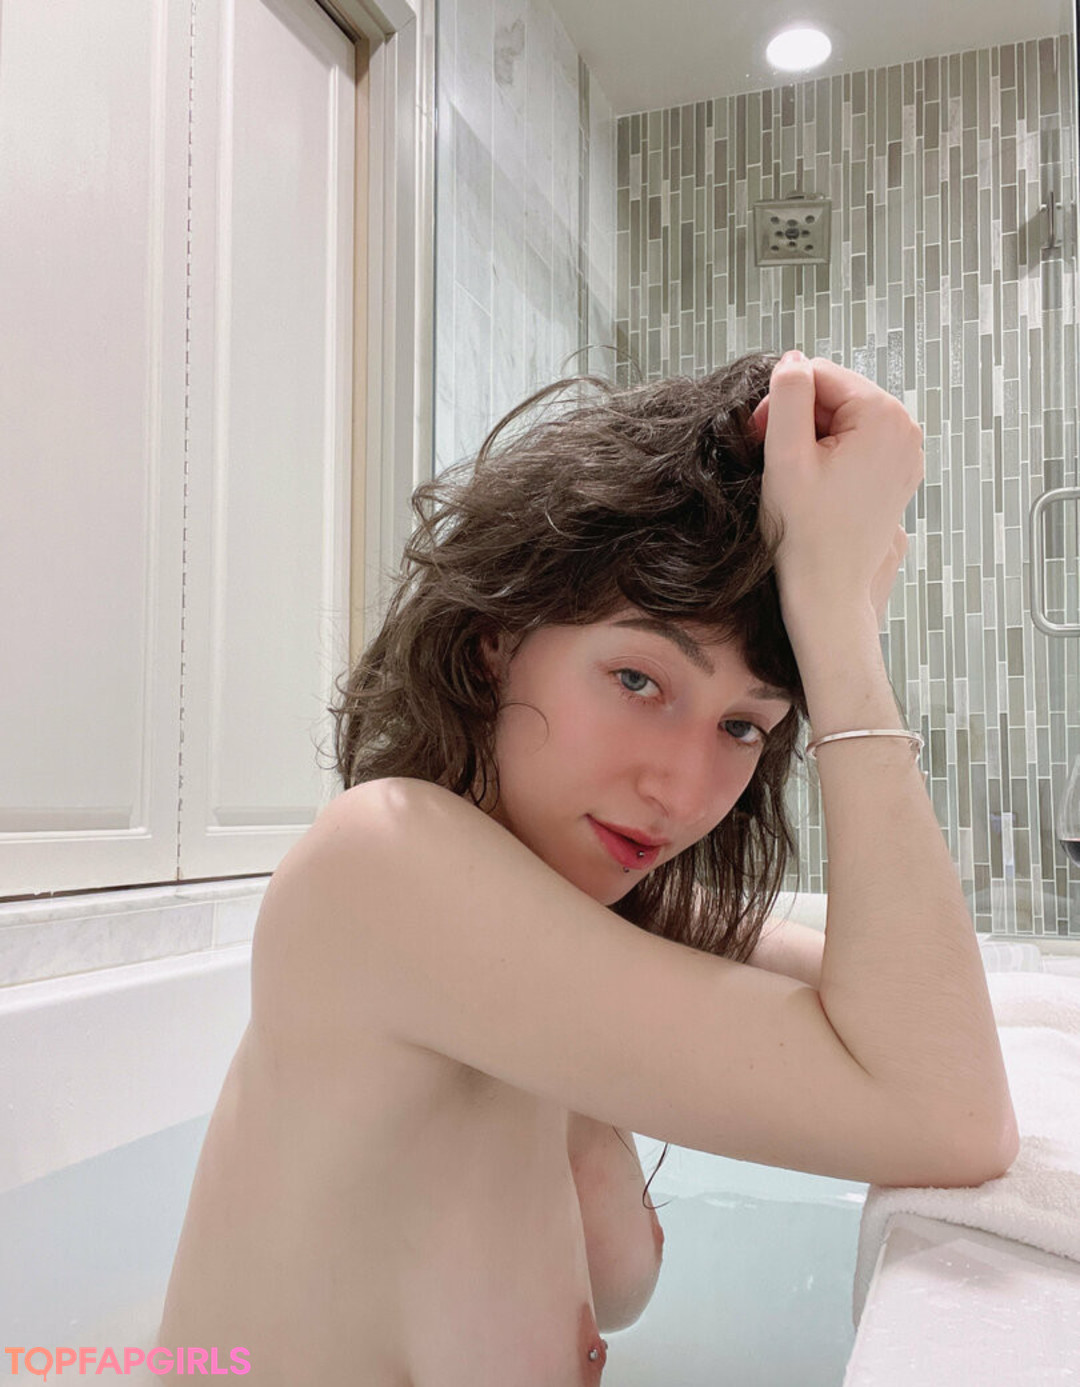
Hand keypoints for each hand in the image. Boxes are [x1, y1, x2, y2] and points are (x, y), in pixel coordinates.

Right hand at [751, 353, 923, 618]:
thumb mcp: (786, 455)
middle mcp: (906, 428)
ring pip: (843, 418)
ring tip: (793, 474)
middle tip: (771, 456)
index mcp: (884, 416)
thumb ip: (789, 396)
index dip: (782, 399)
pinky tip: (815, 484)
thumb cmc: (804, 531)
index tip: (759, 435)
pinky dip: (830, 455)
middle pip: (835, 394)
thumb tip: (793, 359)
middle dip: (799, 417)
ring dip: (811, 437)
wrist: (829, 590)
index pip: (820, 374)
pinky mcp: (897, 473)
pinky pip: (857, 443)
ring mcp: (906, 452)